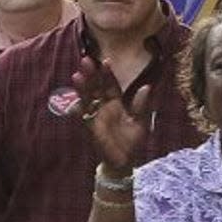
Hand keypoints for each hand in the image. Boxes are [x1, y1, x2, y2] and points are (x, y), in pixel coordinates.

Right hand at [71, 56, 149, 175]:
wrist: (124, 161)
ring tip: (77, 75)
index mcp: (117, 103)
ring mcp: (96, 116)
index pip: (111, 84)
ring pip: (87, 98)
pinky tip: (74, 103)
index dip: (108, 74)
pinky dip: (78, 110)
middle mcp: (105, 106)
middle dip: (92, 74)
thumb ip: (141, 105)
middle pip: (96, 87)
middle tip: (86, 60)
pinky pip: (83, 117)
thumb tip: (146, 86)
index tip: (106, 61)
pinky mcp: (91, 128)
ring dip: (82, 88)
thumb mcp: (141, 122)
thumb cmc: (133, 141)